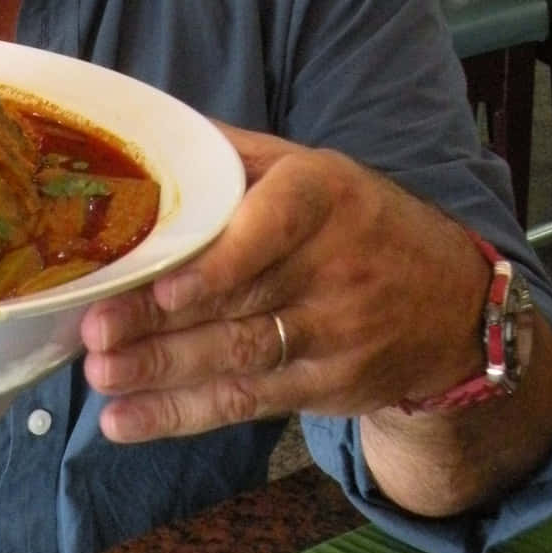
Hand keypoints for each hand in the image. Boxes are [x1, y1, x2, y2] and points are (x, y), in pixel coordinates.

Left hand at [79, 125, 489, 441]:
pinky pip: (248, 403)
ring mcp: (336, 334)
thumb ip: (235, 156)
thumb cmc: (356, 220)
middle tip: (96, 335)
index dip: (218, 265)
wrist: (455, 301)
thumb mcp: (312, 169)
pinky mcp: (330, 387)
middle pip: (239, 302)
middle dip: (161, 324)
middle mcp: (333, 266)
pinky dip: (183, 415)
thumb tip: (147, 130)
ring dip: (163, 372)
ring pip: (239, 357)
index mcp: (322, 196)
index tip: (164, 285)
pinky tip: (127, 421)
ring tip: (101, 376)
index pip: (269, 232)